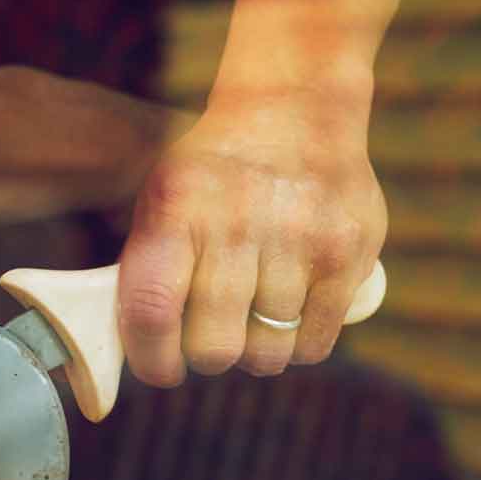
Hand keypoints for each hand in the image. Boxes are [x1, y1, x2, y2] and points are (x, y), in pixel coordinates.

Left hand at [114, 94, 386, 384]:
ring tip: (253, 323)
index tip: (162, 370)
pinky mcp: (348, 252)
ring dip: (256, 353)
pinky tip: (289, 321)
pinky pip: (315, 343)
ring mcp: (299, 237)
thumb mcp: (162, 199)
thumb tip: (132, 353)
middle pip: (215, 347)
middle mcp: (239, 222)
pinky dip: (298, 347)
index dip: (152, 359)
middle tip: (213, 340)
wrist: (294, 109)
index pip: (152, 311)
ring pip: (268, 352)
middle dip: (209, 357)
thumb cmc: (212, 175)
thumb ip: (146, 270)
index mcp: (178, 210)